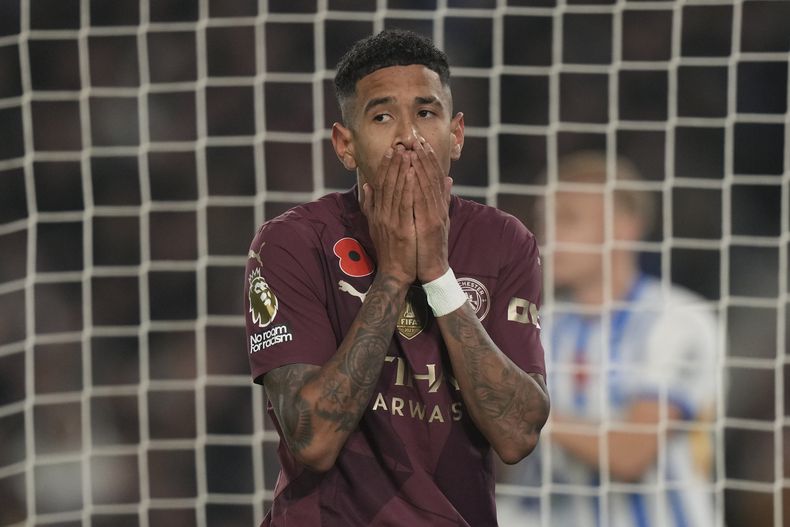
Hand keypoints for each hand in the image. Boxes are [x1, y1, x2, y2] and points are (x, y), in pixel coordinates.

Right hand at [361, 147, 416, 286]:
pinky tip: (412, 174)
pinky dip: (408, 188)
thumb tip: (367, 187)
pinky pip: (405, 204)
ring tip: (407, 153)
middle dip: (394, 163)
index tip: (391, 151)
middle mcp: (382, 214)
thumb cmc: (389, 250)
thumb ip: (372, 206)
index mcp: (377, 212)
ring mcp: (391, 221)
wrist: (394, 272)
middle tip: (399, 145)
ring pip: (396, 190)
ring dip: (401, 170)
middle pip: (387, 183)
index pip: (380, 184)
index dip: (386, 166)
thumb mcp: (376, 226)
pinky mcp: (401, 229)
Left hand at [411, 137, 451, 282]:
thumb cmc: (429, 246)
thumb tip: (447, 180)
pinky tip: (411, 170)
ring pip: (427, 184)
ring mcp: (434, 215)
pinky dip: (417, 183)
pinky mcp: (428, 224)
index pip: (434, 176)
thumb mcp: (436, 219)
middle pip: (432, 176)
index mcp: (438, 205)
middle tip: (416, 137)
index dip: (429, 158)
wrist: (430, 269)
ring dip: (420, 165)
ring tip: (413, 147)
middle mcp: (438, 207)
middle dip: (424, 155)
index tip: (421, 142)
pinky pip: (421, 199)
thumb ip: (441, 199)